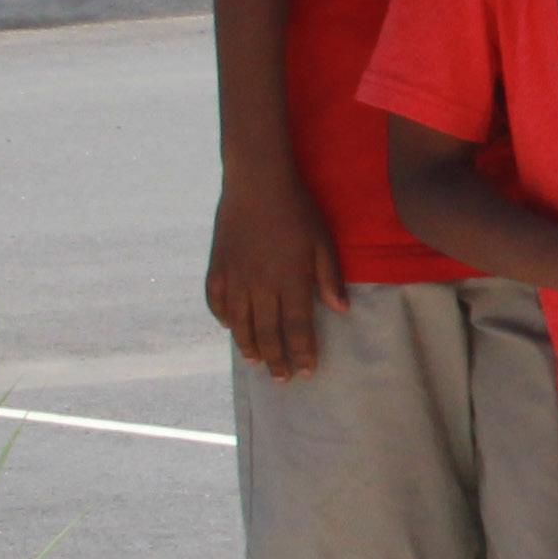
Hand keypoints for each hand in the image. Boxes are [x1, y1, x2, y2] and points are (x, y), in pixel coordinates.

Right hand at [206, 176, 348, 378]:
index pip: (297, 328)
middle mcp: (261, 285)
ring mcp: (236, 277)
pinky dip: (224, 318)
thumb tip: (341, 310)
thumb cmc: (297, 208)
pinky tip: (230, 328)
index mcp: (291, 280)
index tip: (307, 371)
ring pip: (241, 323)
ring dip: (249, 346)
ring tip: (256, 362)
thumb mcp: (322, 241)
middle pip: (268, 333)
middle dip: (277, 359)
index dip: (302, 353)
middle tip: (282, 379)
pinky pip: (217, 302)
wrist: (257, 180)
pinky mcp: (218, 267)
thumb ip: (330, 277)